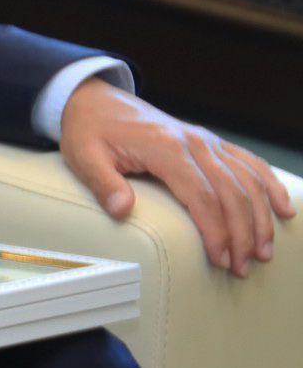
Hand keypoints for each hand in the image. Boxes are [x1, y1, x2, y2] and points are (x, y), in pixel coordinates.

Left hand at [59, 78, 293, 277]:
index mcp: (164, 147)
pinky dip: (270, 185)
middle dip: (242, 234)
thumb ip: (104, 184)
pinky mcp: (210, 142)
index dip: (215, 231)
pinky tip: (283, 209)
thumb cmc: (90, 130)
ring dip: (260, 218)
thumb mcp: (83, 156)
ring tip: (263, 252)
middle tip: (243, 267)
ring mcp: (205, 141)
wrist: (95, 100)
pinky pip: (249, 162)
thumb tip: (123, 209)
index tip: (220, 259)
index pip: (202, 196)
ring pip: (247, 180)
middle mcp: (193, 142)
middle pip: (231, 192)